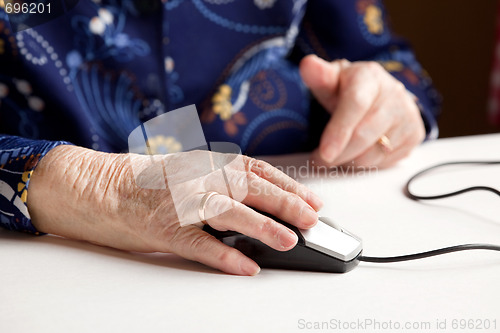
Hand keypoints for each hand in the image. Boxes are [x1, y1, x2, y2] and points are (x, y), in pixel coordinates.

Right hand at [27, 145, 322, 275]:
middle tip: (310, 219)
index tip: (312, 198)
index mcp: (207, 163)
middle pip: (248, 188)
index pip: (256, 170)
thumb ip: (223, 182)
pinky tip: (245, 266)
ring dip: (260, 226)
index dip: (287, 184)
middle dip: (284, 202)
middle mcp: (197, 177)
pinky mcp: (164, 228)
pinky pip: (198, 243)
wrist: (101, 186)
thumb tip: (263, 203)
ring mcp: (180, 202)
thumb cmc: (149, 181)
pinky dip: (223, 256)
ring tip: (287, 241)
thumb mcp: (191, 171)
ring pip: (227, 211)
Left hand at [299, 55, 425, 168]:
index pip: (356, 105)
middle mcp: (395, 94)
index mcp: (370, 77)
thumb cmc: (349, 90)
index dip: (339, 130)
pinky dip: (364, 164)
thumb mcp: (332, 80)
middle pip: (363, 135)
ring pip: (372, 154)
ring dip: (348, 161)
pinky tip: (356, 153)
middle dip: (337, 153)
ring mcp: (408, 115)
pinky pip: (384, 162)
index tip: (324, 153)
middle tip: (319, 159)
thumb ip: (318, 76)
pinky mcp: (415, 136)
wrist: (379, 95)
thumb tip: (308, 65)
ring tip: (337, 154)